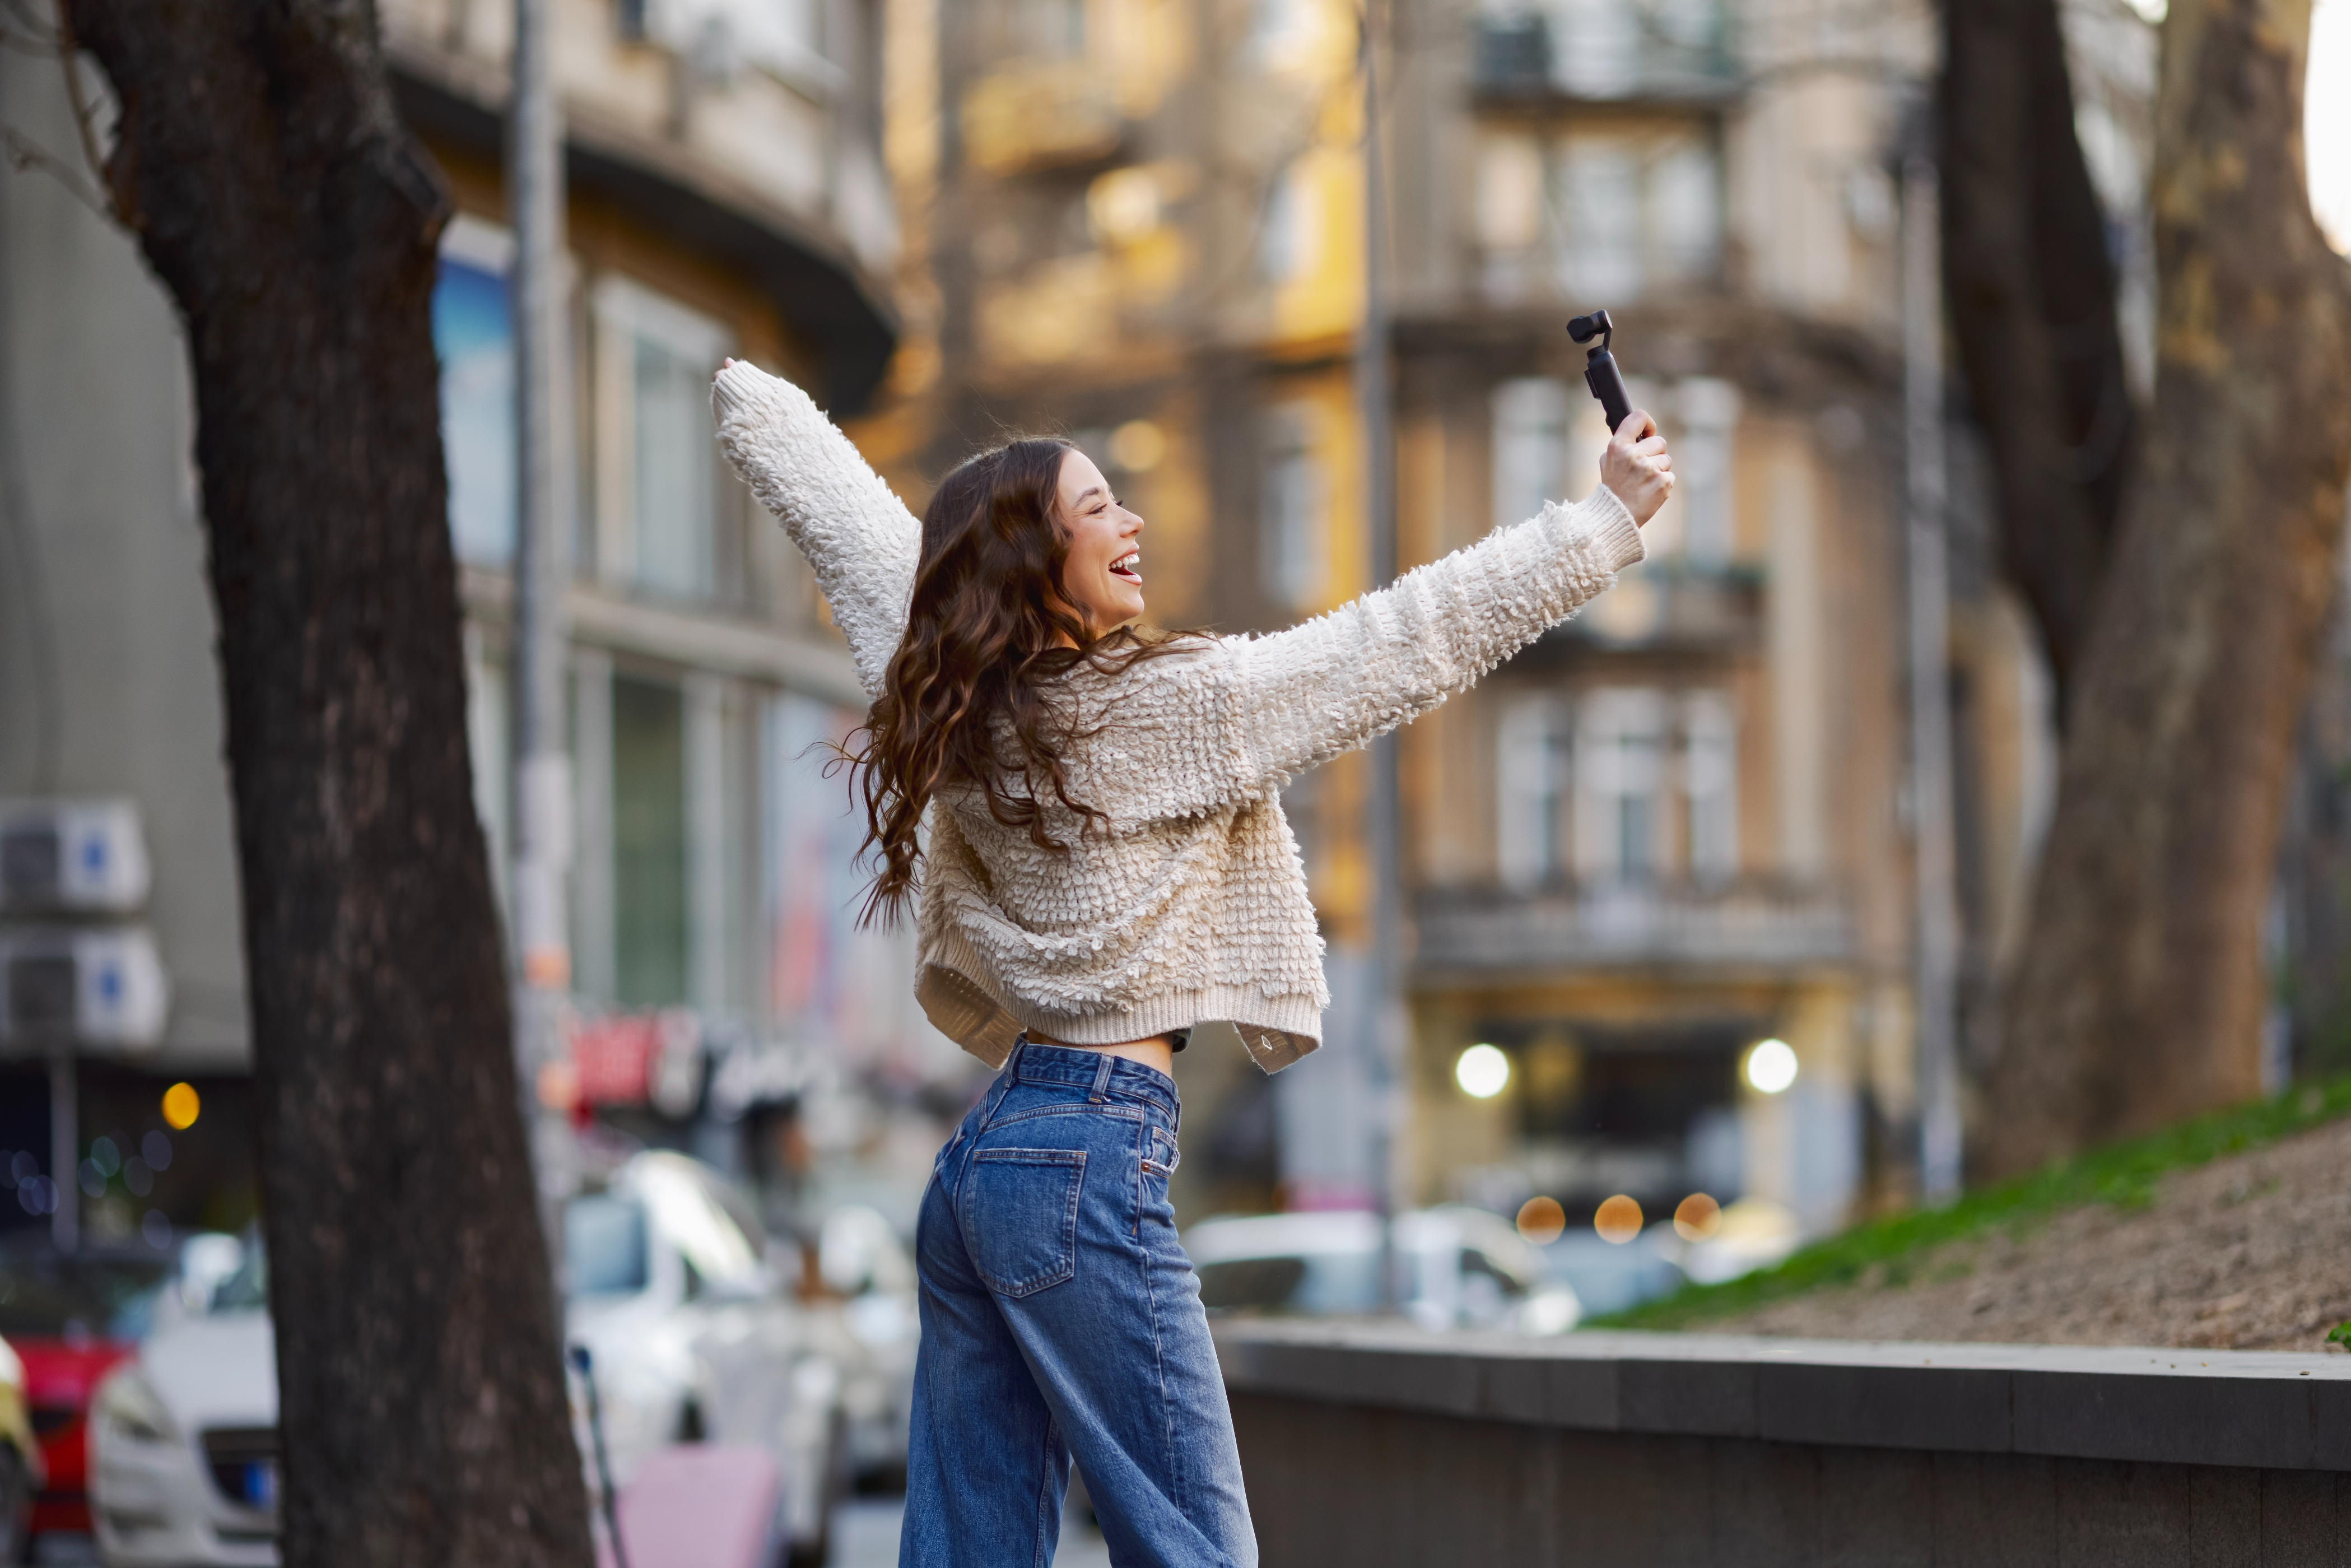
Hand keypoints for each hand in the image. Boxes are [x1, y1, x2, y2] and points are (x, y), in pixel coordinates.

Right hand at [1599, 410, 1673, 526]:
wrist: (1615, 516)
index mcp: (1618, 446)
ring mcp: (1649, 468)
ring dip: (1659, 470)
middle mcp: (1634, 455)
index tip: (1649, 432)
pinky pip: (1670, 476)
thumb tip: (1638, 434)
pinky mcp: (1662, 482)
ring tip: (1644, 483)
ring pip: (1666, 460)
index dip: (1648, 424)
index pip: (1638, 417)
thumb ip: (1622, 445)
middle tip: (1643, 469)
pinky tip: (1649, 492)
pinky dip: (1663, 484)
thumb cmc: (1612, 489)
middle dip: (1655, 453)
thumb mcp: (1607, 462)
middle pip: (1659, 441)